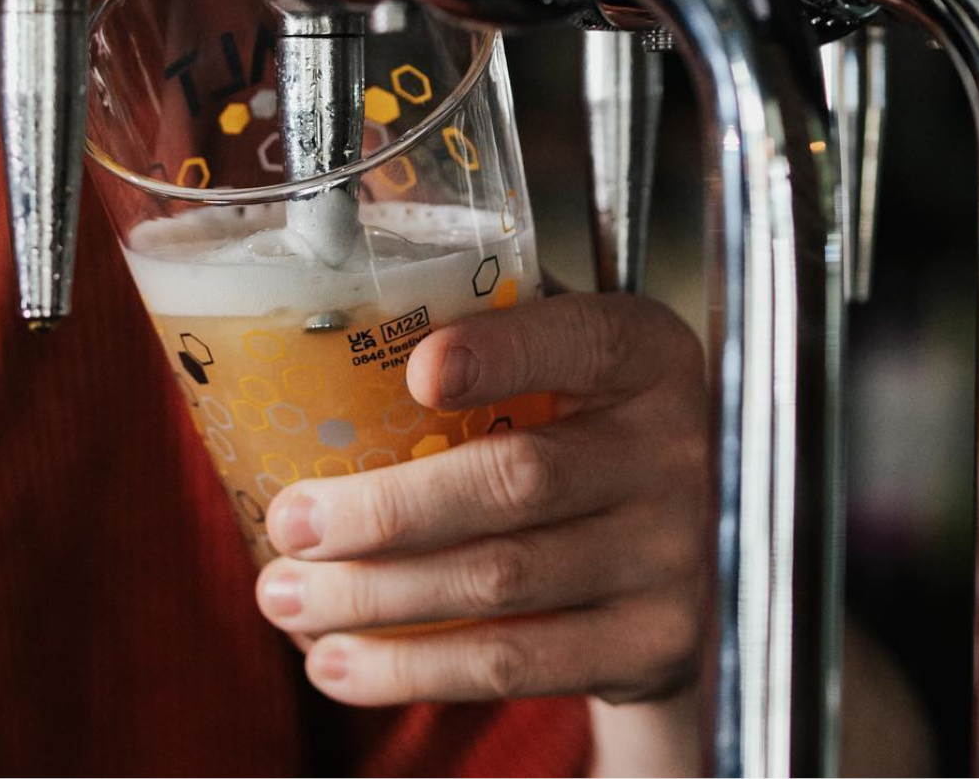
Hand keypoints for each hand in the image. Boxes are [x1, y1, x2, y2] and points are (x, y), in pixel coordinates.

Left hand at [255, 292, 709, 709]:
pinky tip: (339, 664)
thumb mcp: (564, 361)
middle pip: (516, 480)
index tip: (415, 370)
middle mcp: (672, 451)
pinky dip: (410, 669)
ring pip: (498, 582)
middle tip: (292, 525)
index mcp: (644, 355)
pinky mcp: (649, 646)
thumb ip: (484, 326)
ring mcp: (670, 557)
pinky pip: (512, 665)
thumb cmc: (582, 430)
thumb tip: (334, 309)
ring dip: (372, 598)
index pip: (579, 341)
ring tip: (286, 597)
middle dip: (386, 510)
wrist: (692, 558)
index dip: (500, 354)